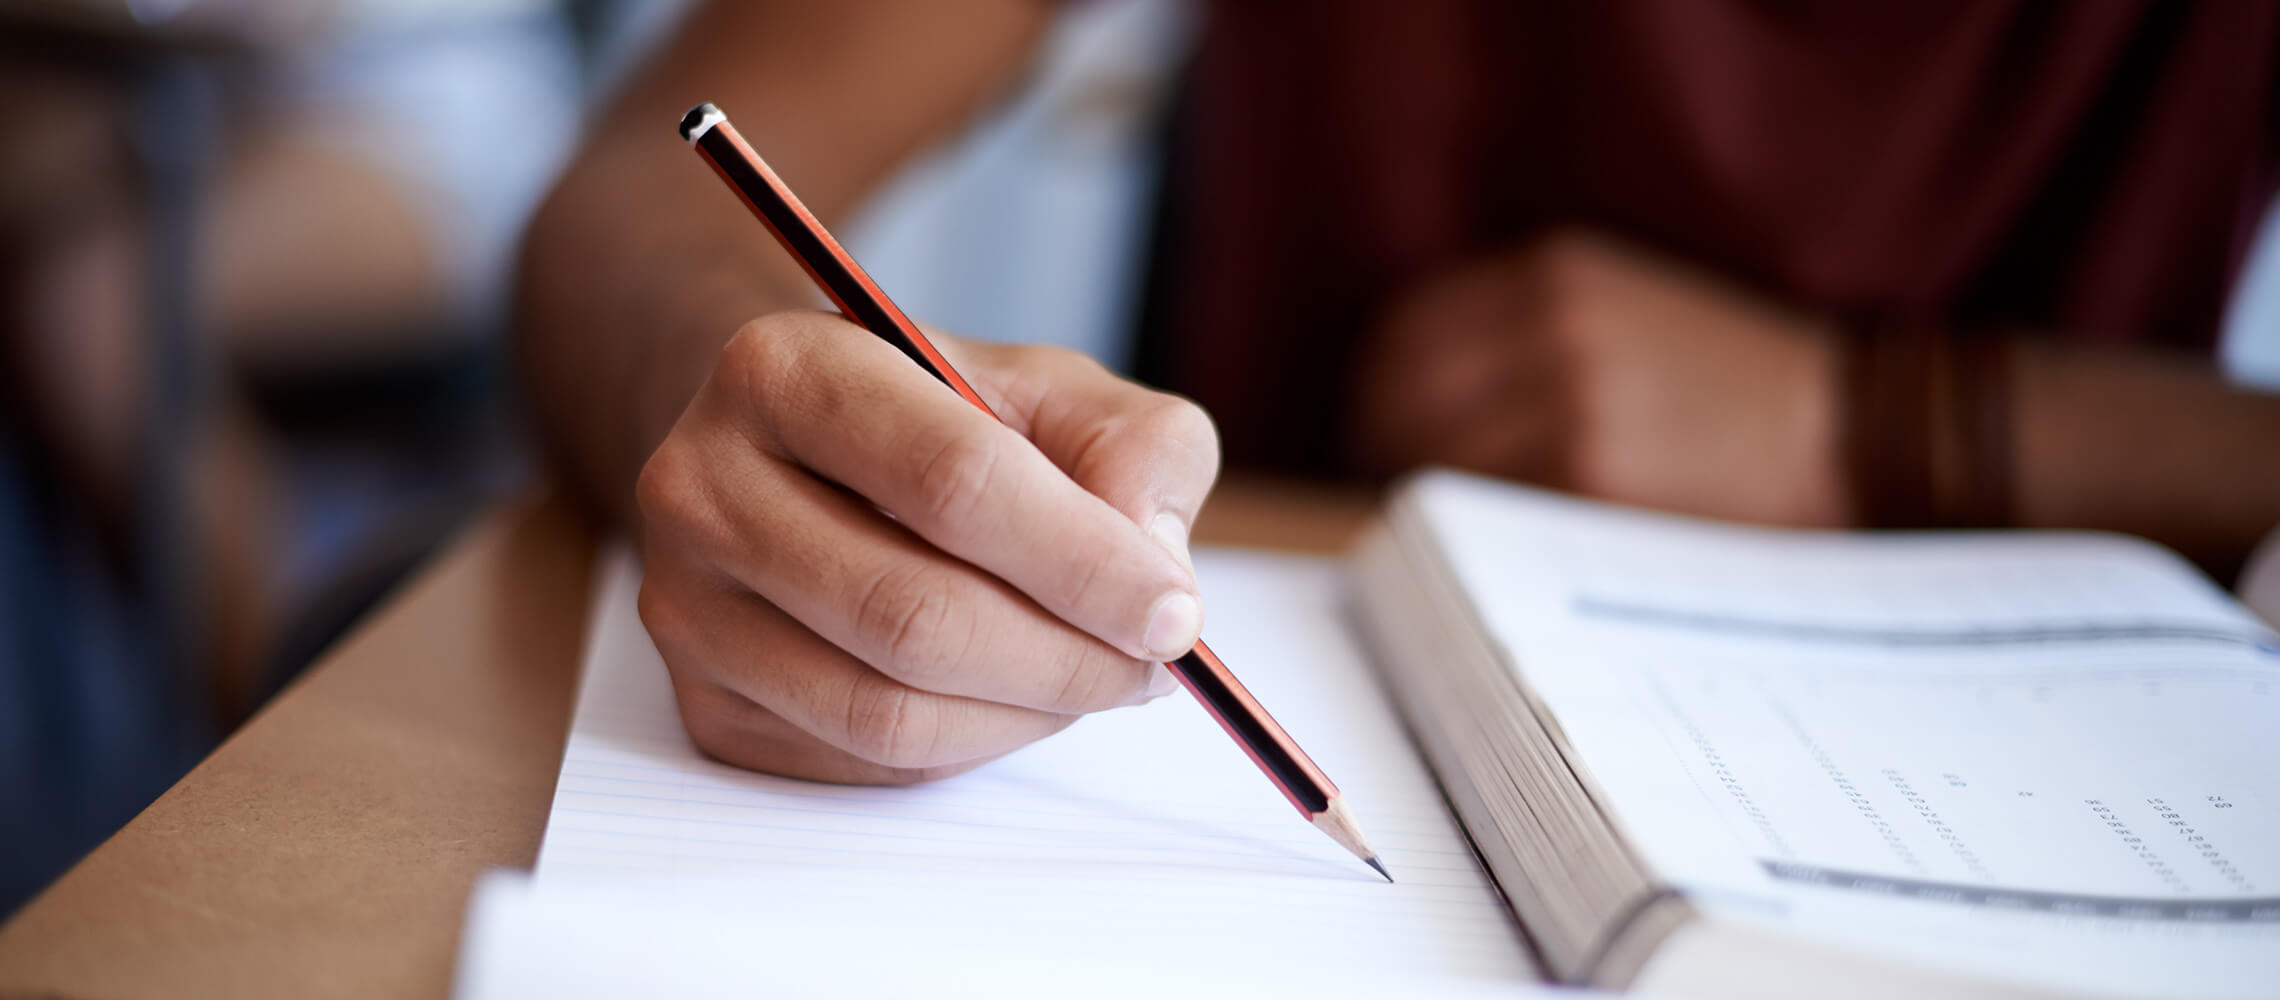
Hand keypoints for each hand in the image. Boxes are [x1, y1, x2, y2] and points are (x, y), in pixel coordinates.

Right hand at [635, 312, 1217, 783]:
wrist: (801, 455)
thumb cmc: (939, 419)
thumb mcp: (1052, 390)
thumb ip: (1135, 446)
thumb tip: (1154, 562)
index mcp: (785, 368)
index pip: (952, 481)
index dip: (1082, 562)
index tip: (1175, 613)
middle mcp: (703, 483)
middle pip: (914, 614)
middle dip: (1066, 657)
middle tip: (1154, 664)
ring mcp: (688, 604)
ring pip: (886, 709)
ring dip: (1026, 714)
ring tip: (1095, 676)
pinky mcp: (705, 702)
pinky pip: (864, 759)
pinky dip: (970, 742)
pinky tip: (1011, 693)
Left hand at [1351, 230, 1849, 526]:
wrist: (1851, 433)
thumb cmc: (1736, 388)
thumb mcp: (1627, 308)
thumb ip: (1523, 333)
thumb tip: (1403, 402)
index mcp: (1554, 273)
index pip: (1402, 333)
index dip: (1375, 393)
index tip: (1374, 436)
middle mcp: (1553, 324)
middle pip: (1398, 398)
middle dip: (1381, 453)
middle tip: (1391, 501)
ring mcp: (1570, 401)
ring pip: (1433, 460)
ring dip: (1419, 503)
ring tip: (1438, 536)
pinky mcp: (1591, 477)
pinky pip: (1486, 510)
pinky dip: (1470, 537)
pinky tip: (1489, 556)